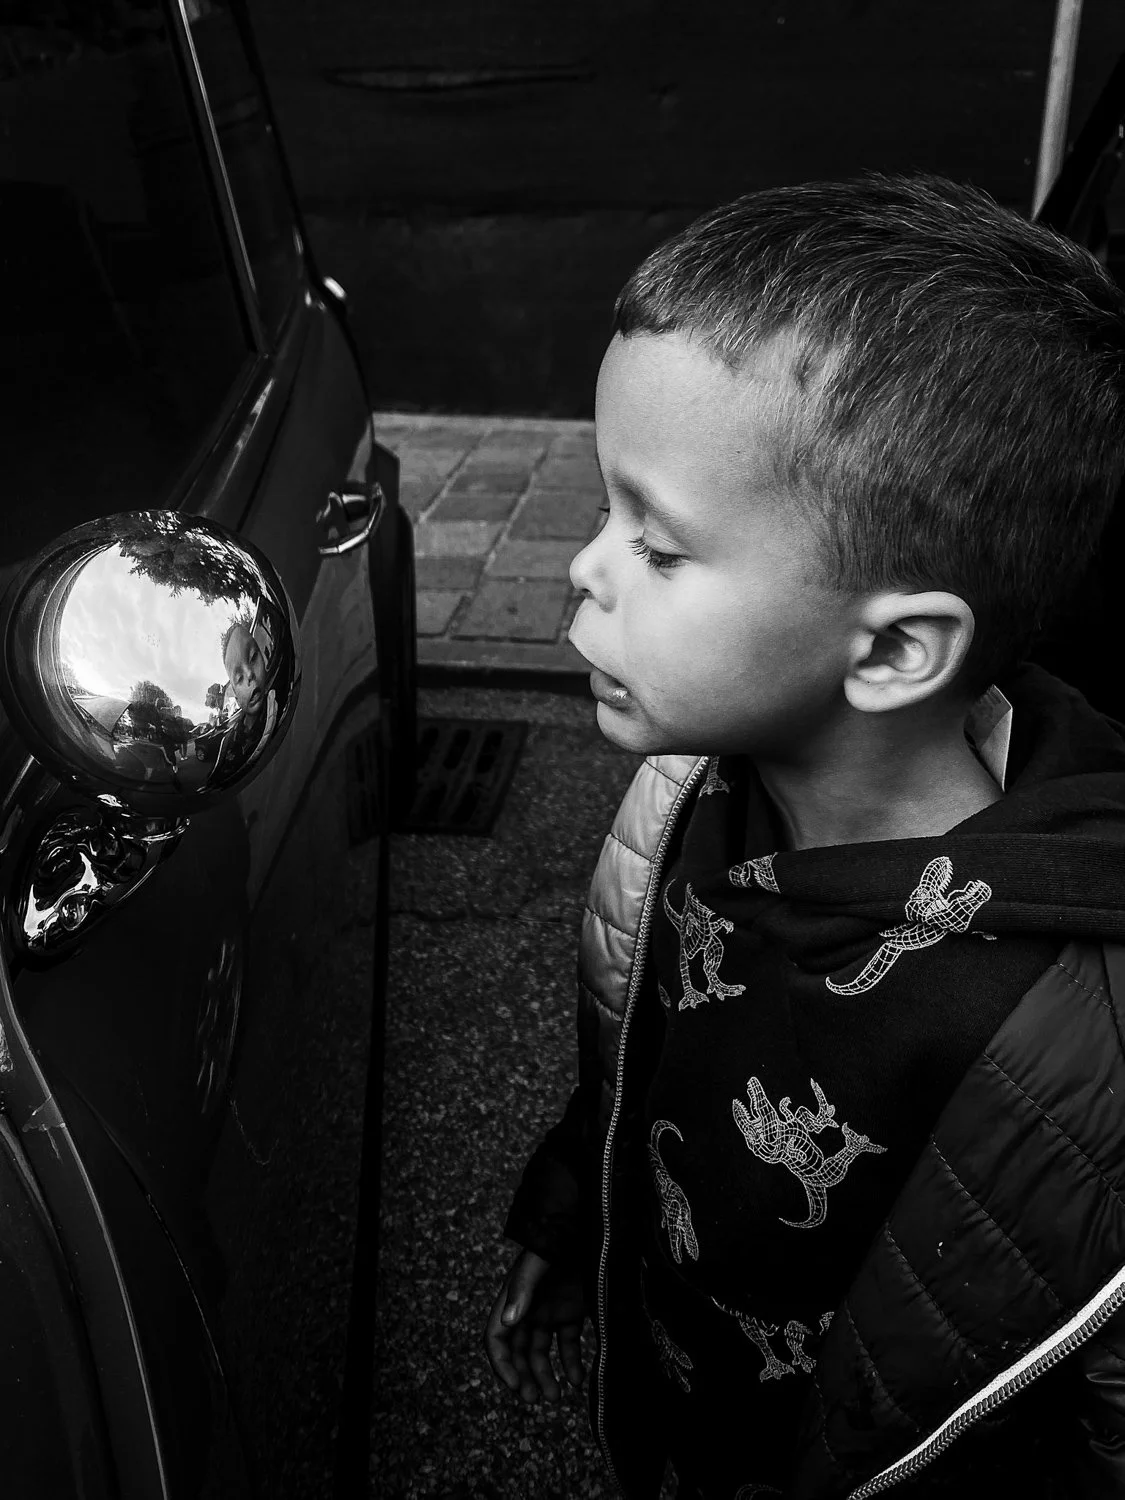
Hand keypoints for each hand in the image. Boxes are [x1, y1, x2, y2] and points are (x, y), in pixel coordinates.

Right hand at [483, 1249, 587, 1403]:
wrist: (590, 1224)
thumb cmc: (560, 1238)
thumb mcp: (540, 1262)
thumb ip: (523, 1289)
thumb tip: (507, 1322)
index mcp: (514, 1297)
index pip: (497, 1338)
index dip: (502, 1364)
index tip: (515, 1386)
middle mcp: (529, 1308)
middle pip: (519, 1351)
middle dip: (524, 1377)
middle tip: (536, 1399)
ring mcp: (551, 1310)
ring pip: (542, 1351)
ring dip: (546, 1376)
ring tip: (557, 1397)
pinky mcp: (572, 1311)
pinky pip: (568, 1343)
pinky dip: (572, 1363)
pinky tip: (579, 1379)